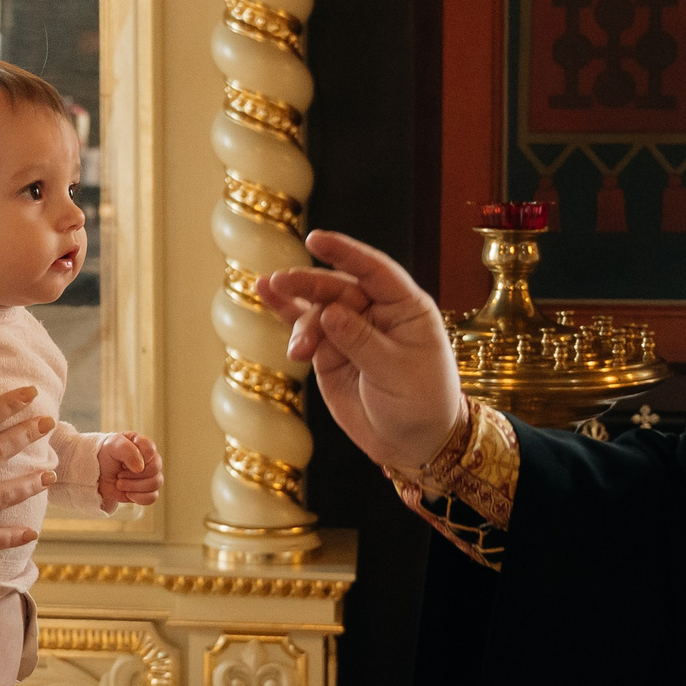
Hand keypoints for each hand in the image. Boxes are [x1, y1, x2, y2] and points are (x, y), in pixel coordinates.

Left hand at [95, 432, 162, 510]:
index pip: (150, 450)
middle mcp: (151, 459)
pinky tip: (127, 493)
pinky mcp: (147, 491)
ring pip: (155, 483)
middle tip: (118, 473)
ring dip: (134, 486)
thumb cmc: (106, 456)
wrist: (98, 474)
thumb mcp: (112, 446)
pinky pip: (153, 497)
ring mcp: (151, 476)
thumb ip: (128, 452)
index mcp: (143, 444)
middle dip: (132, 474)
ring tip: (119, 483)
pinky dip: (138, 497)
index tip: (121, 460)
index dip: (135, 458)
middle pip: (154, 469)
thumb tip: (140, 468)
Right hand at [254, 230, 466, 470]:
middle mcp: (376, 312)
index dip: (346, 252)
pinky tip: (264, 295)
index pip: (375, 270)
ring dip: (299, 320)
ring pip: (316, 310)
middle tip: (280, 283)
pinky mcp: (330, 352)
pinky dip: (285, 314)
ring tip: (297, 350)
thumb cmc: (421, 405)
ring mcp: (350, 331)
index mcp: (406, 308)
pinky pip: (305, 328)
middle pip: (337, 287)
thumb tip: (328, 312)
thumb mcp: (396, 372)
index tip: (316, 240)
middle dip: (308, 284)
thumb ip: (361, 341)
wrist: (414, 444)